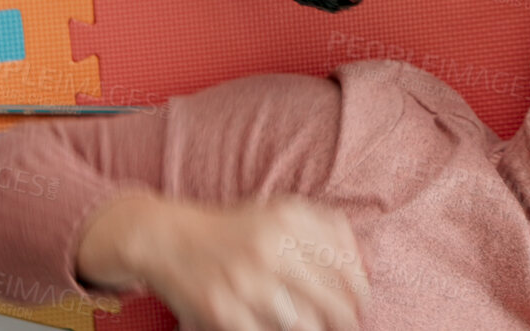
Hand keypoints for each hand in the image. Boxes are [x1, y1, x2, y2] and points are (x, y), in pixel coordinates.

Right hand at [79, 193, 369, 330]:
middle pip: (333, 303)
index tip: (360, 304)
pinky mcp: (224, 312)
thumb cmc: (232, 229)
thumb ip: (325, 228)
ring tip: (313, 326)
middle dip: (346, 321)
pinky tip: (280, 326)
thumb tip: (363, 267)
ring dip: (315, 330)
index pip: (347, 268)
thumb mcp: (280, 211)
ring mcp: (246, 283)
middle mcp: (271, 249)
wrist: (166, 239)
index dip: (360, 293)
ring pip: (305, 326)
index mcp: (290, 221)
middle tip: (347, 326)